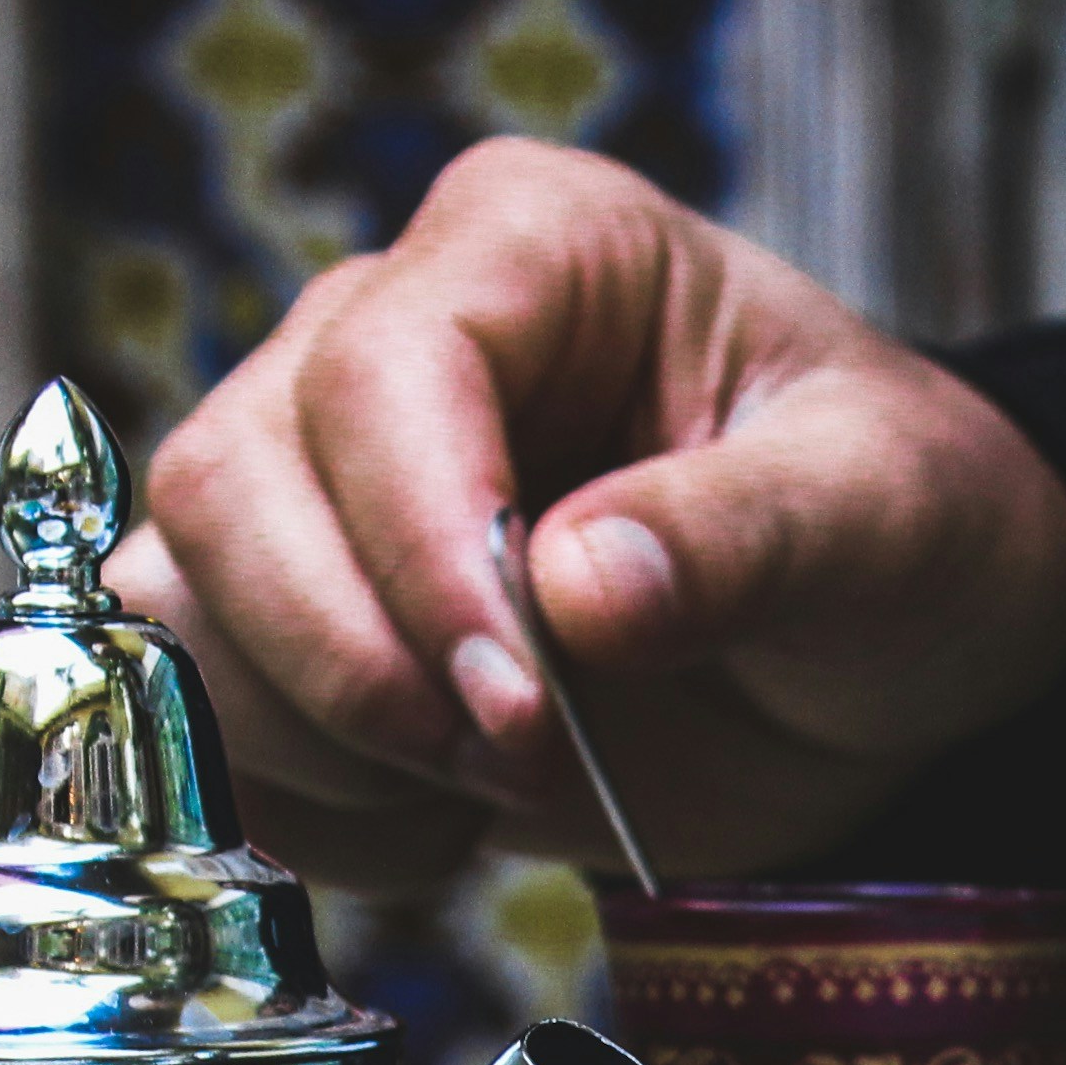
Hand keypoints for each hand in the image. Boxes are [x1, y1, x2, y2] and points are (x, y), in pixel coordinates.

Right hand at [111, 140, 1065, 889]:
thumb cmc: (886, 540)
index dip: (416, 550)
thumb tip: (574, 586)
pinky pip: (194, 717)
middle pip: (225, 483)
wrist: (850, 667)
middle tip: (510, 760)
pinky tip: (439, 813)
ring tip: (495, 781)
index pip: (379, 372)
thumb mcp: (884, 520)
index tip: (520, 704)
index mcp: (530, 251)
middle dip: (349, 662)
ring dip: (321, 742)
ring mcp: (303, 484)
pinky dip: (304, 804)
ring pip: (179, 607)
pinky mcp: (275, 619)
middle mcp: (376, 342)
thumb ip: (747, 535)